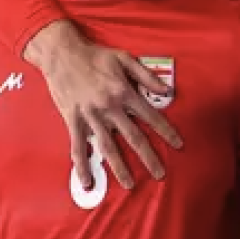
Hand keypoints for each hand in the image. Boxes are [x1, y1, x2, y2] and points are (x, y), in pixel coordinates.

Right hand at [29, 24, 181, 188]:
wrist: (61, 53)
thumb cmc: (95, 55)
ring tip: (129, 185)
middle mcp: (109, 108)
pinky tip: (87, 181)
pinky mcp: (73, 120)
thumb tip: (167, 90)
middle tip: (160, 175)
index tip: (178, 145)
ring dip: (119, 168)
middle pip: (133, 137)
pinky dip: (82, 165)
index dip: (166, 131)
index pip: (151, 116)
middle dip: (148, 158)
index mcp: (124, 92)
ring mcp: (90, 116)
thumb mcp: (125, 58)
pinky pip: (78, 146)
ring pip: (108, 147)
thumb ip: (146, 76)